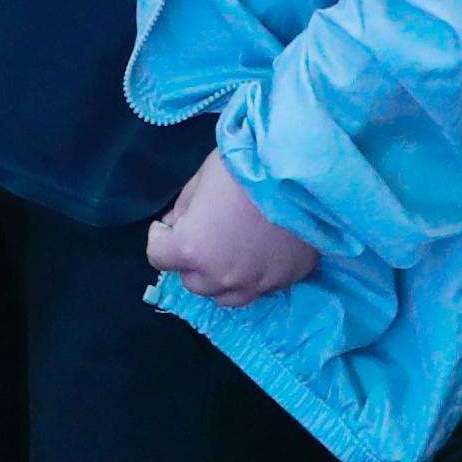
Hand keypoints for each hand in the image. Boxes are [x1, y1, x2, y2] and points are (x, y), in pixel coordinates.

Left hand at [144, 148, 318, 306]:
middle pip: (192, 281)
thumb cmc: (244, 166)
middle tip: (202, 236)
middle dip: (191, 261)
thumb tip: (175, 225)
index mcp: (191, 249)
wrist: (303, 168)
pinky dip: (254, 274)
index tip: (167, 226)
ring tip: (229, 254)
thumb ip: (183, 208)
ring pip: (226, 295)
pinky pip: (260, 287)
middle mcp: (220, 276)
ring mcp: (256, 283)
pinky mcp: (285, 280)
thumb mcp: (201, 178)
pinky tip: (261, 251)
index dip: (160, 238)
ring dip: (220, 277)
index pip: (158, 257)